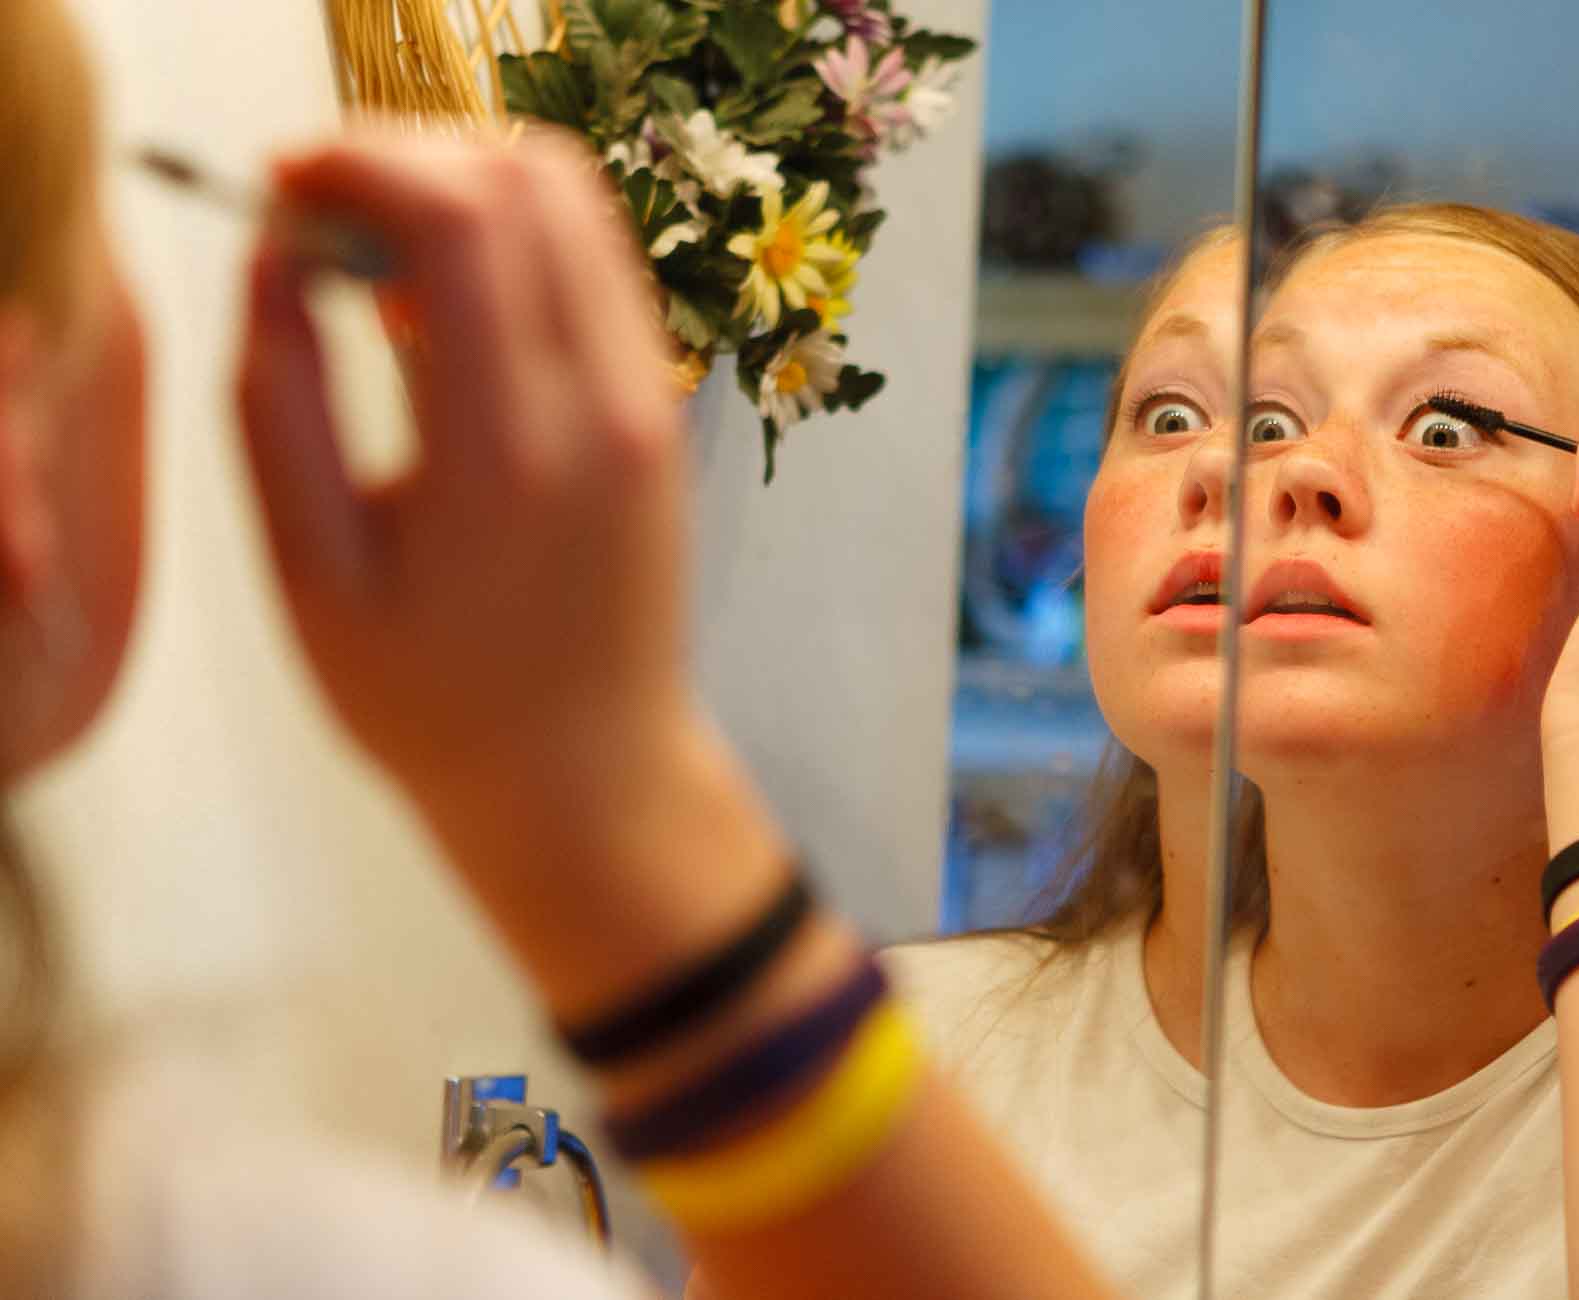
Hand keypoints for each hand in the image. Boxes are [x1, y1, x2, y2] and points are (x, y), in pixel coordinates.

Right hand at [236, 124, 693, 831]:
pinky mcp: (662, 409)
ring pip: (576, 206)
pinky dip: (516, 244)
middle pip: (531, 175)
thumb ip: (278, 409)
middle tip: (317, 221)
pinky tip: (440, 315)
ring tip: (372, 272)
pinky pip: (597, 268)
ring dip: (465, 191)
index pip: (463, 214)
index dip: (359, 163)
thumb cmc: (438, 705)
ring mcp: (651, 402)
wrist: (591, 778)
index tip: (280, 190)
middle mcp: (608, 405)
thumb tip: (272, 260)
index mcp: (513, 452)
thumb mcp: (317, 579)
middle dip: (408, 158)